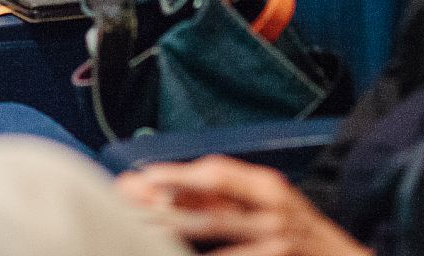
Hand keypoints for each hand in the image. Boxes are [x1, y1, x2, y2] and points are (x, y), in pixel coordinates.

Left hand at [115, 156, 371, 255]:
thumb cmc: (299, 234)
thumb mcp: (267, 205)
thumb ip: (218, 197)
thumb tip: (159, 188)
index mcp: (269, 188)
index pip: (217, 175)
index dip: (176, 176)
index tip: (141, 180)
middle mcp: (274, 214)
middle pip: (209, 212)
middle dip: (163, 212)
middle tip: (124, 211)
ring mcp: (277, 245)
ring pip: (215, 241)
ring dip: (174, 240)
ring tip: (140, 237)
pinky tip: (173, 253)